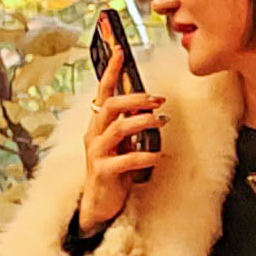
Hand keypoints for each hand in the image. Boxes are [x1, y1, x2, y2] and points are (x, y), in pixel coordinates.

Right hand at [76, 85, 168, 230]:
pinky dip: (144, 156)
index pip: (102, 91)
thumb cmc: (113, 170)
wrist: (99, 204)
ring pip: (117, 129)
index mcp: (98, 124)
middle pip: (109, 106)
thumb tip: (147, 102)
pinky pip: (125, 159)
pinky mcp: (104, 172)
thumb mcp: (121, 142)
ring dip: (143, 122)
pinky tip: (158, 156)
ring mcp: (97, 153)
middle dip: (135, 99)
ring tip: (162, 122)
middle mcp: (94, 135)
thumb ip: (128, 122)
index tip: (120, 51)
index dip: (110, 71)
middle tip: (158, 99)